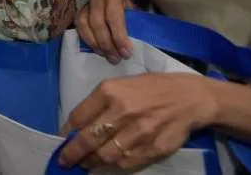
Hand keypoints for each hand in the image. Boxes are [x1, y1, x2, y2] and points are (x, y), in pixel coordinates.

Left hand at [58, 74, 218, 169]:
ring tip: (86, 163)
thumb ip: (98, 104)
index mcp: (110, 91)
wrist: (190, 97)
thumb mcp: (120, 85)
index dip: (66, 133)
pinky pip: (126, 162)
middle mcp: (122, 111)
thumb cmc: (151, 88)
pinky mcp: (154, 148)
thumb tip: (75, 127)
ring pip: (105, 155)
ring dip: (91, 162)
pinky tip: (109, 162)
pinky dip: (114, 164)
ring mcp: (140, 132)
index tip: (60, 142)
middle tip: (64, 161)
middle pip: (88, 140)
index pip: (78, 118)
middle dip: (72, 154)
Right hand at [75, 0, 135, 62]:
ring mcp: (83, 4)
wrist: (112, 2)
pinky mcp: (76, 11)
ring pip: (84, 25)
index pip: (114, 17)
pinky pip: (78, 27)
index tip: (126, 53)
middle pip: (98, 23)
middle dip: (107, 44)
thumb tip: (138, 42)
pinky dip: (87, 40)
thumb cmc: (126, 10)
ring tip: (106, 56)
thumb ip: (134, 24)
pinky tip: (97, 50)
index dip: (119, 37)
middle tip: (116, 59)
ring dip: (95, 44)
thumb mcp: (132, 12)